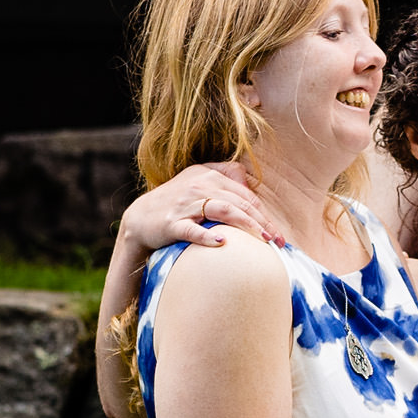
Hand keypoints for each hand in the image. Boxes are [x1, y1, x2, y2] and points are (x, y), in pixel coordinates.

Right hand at [121, 162, 284, 251]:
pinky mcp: (171, 223)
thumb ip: (224, 179)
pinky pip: (192, 230)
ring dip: (247, 225)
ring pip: (224, 211)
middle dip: (263, 223)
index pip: (245, 195)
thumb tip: (251, 183)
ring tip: (264, 240)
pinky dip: (207, 236)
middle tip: (278, 241)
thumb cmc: (176, 203)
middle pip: (240, 203)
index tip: (277, 233)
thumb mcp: (198, 183)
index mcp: (208, 175)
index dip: (264, 214)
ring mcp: (184, 204)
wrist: (139, 219)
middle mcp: (198, 186)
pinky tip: (222, 243)